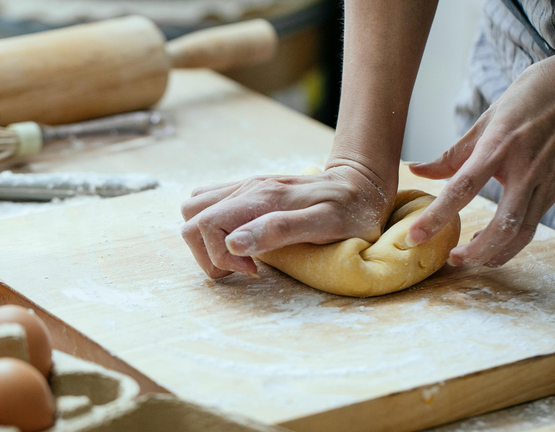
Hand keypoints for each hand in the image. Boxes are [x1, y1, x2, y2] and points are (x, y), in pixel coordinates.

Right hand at [181, 165, 395, 277]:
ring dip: (208, 240)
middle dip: (208, 252)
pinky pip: (211, 205)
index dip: (220, 256)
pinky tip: (243, 241)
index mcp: (261, 196)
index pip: (205, 224)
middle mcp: (247, 188)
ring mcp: (246, 187)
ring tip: (242, 256)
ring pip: (196, 210)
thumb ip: (279, 230)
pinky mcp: (248, 192)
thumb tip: (234, 243)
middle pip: (192, 218)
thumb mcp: (326, 225)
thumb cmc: (351, 211)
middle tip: (246, 267)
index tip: (254, 270)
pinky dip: (215, 229)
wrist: (362, 184)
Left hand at [406, 47, 554, 266]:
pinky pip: (531, 225)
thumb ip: (451, 154)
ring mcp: (544, 182)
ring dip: (493, 254)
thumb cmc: (530, 97)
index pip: (462, 188)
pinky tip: (490, 242)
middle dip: (475, 251)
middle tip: (450, 259)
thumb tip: (415, 170)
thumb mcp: (486, 120)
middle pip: (501, 226)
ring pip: (521, 233)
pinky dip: (509, 242)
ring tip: (467, 258)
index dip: (436, 216)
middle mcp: (524, 169)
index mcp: (499, 146)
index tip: (414, 236)